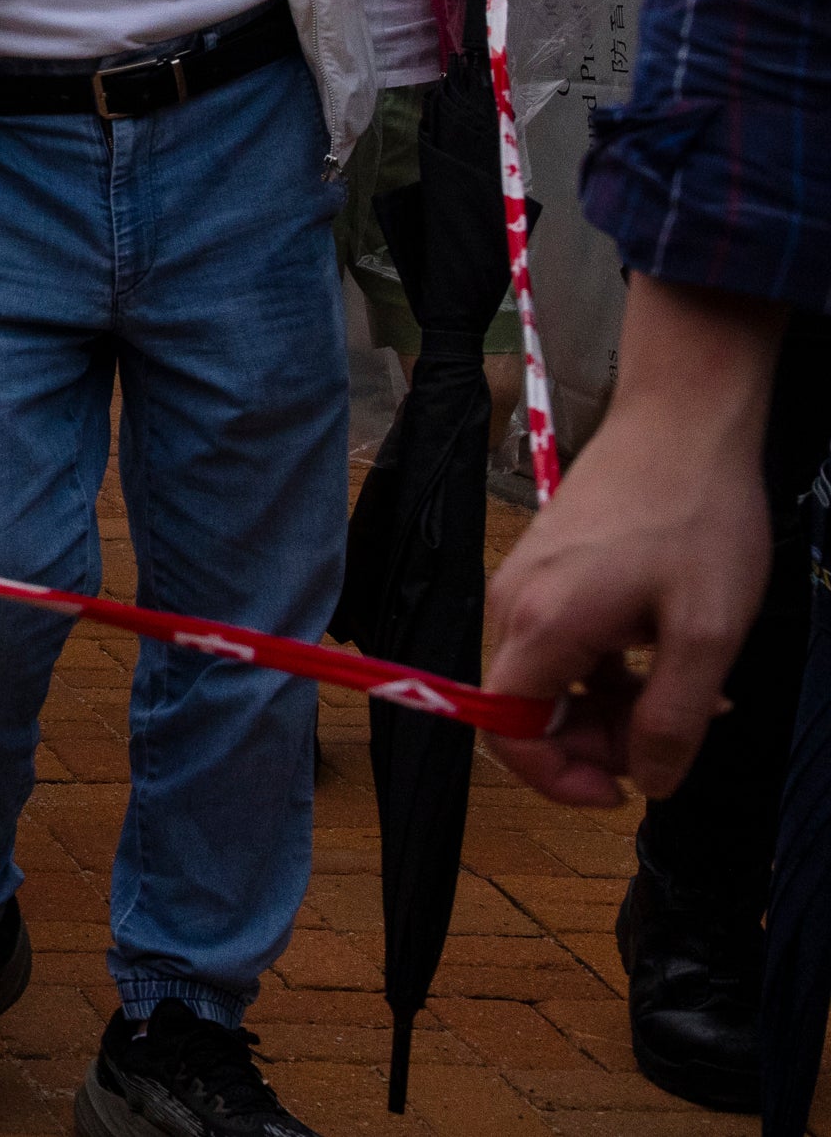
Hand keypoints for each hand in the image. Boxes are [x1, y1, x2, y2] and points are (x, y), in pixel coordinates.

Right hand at [486, 277, 786, 803]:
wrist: (682, 422)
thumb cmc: (696, 519)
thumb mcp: (706, 633)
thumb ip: (674, 720)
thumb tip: (647, 782)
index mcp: (543, 626)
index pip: (507, 731)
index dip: (555, 778)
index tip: (620, 792)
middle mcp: (515, 605)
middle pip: (527, 709)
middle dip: (594, 741)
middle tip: (673, 742)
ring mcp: (527, 582)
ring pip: (549, 678)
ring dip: (610, 706)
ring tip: (688, 697)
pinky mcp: (548, 566)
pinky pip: (563, 643)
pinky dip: (609, 669)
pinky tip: (666, 655)